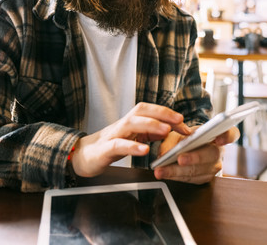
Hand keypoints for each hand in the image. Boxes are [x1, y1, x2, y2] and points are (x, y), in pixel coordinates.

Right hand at [71, 102, 189, 176]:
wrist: (83, 156)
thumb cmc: (110, 145)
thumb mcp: (133, 137)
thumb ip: (149, 132)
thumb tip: (168, 128)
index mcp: (131, 121)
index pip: (150, 110)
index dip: (167, 113)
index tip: (184, 122)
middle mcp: (123, 124)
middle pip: (142, 111)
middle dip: (162, 113)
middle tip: (179, 120)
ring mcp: (113, 135)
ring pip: (131, 123)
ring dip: (150, 125)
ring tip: (166, 130)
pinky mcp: (105, 149)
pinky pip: (119, 145)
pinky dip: (132, 146)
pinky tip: (144, 149)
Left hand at [153, 125, 239, 183]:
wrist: (188, 148)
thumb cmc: (186, 138)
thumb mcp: (178, 132)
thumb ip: (172, 139)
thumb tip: (164, 152)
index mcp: (217, 134)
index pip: (230, 134)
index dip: (227, 136)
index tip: (219, 139)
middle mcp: (218, 151)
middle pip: (211, 155)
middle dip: (194, 157)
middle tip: (180, 158)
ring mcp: (213, 167)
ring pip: (199, 170)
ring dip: (178, 171)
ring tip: (162, 170)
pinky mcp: (205, 178)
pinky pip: (191, 179)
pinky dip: (176, 176)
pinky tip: (165, 173)